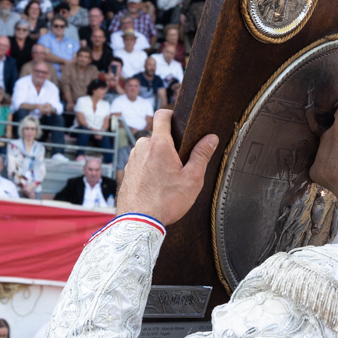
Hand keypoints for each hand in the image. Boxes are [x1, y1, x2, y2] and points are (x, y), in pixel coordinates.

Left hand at [118, 109, 217, 223]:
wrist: (139, 222)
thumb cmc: (166, 201)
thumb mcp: (192, 179)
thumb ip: (202, 155)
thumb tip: (211, 138)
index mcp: (159, 144)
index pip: (162, 115)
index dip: (172, 115)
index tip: (179, 123)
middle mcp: (142, 147)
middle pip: (157, 136)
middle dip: (169, 146)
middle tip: (180, 165)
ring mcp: (132, 159)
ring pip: (148, 150)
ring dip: (158, 158)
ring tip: (167, 179)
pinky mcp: (127, 171)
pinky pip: (141, 163)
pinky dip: (148, 169)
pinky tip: (156, 186)